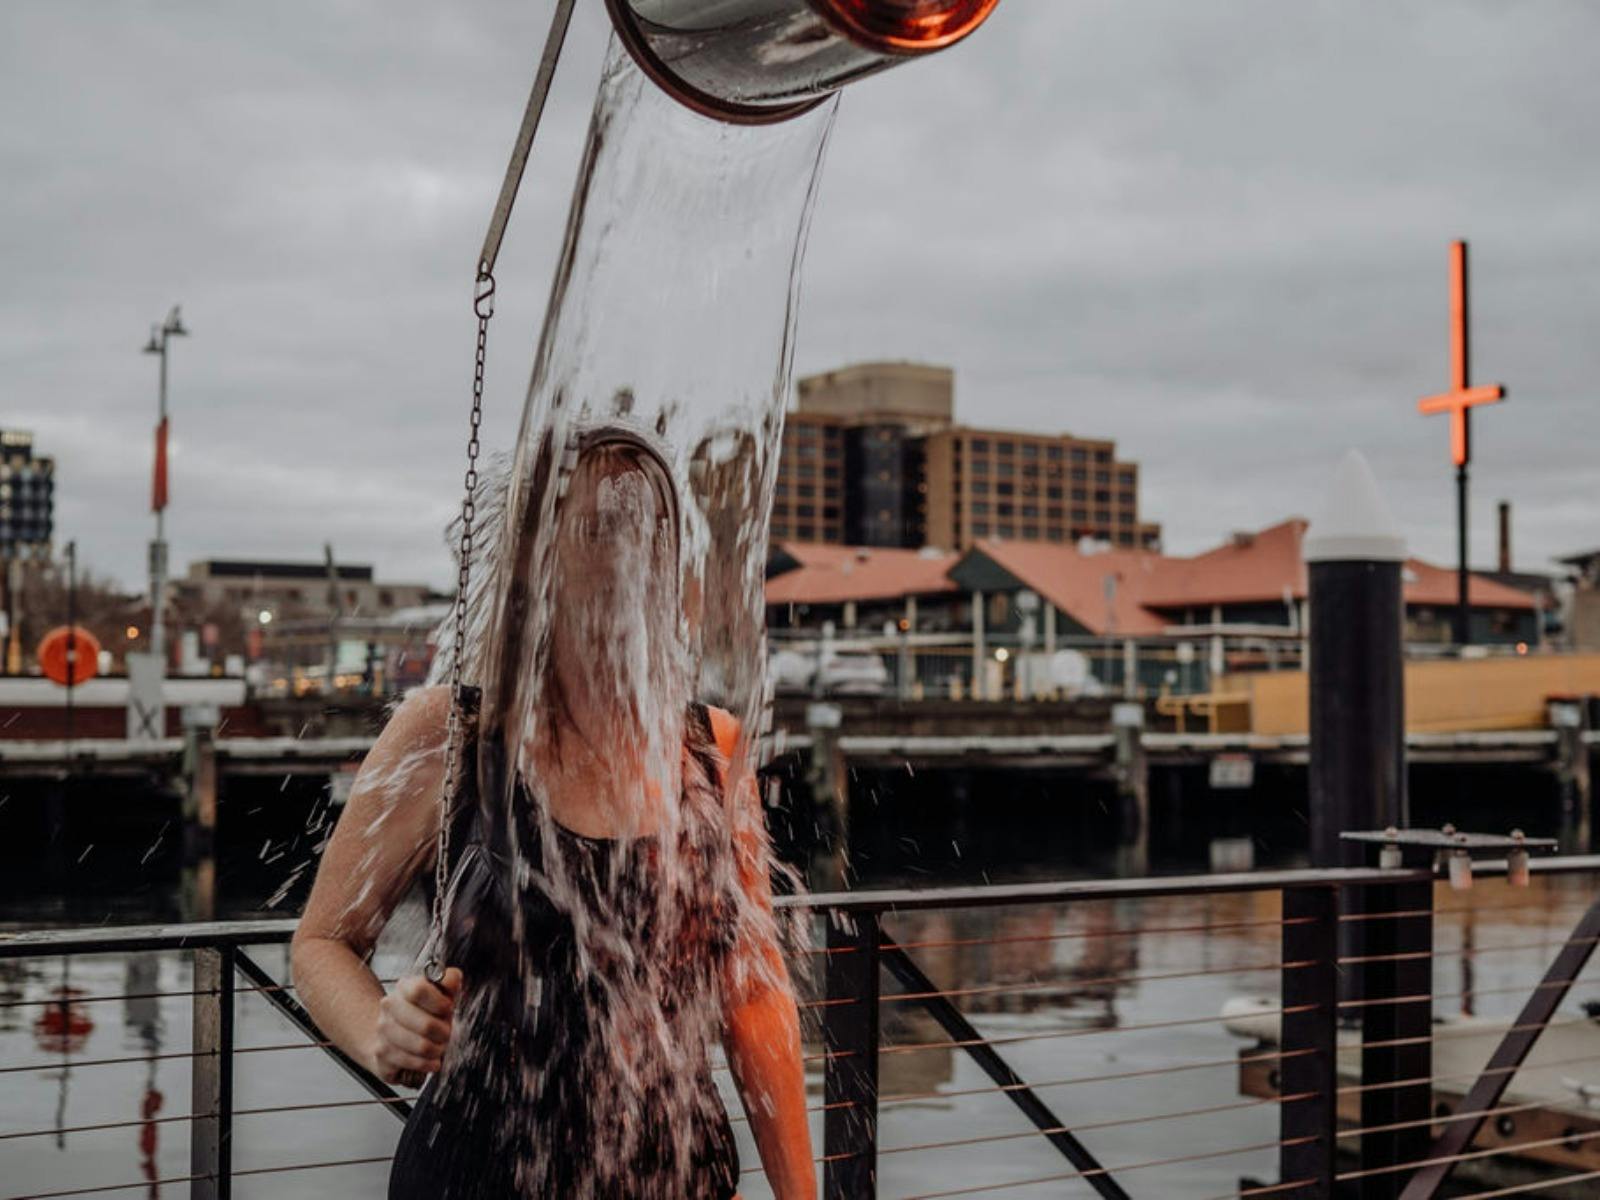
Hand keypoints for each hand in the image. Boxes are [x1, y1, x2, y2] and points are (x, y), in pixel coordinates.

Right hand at [372, 967, 461, 1085]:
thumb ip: (450, 982)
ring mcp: (383, 1031)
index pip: (419, 990)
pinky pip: (414, 1063)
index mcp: (404, 987)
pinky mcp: (381, 1054)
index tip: (447, 1009)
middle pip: (426, 1025)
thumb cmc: (423, 1014)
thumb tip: (454, 977)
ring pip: (422, 1046)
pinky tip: (428, 1060)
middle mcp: (389, 1007)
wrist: (394, 1037)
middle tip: (445, 1034)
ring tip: (437, 1047)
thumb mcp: (441, 995)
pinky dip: (427, 1064)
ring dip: (437, 1050)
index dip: (440, 1003)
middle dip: (444, 1033)